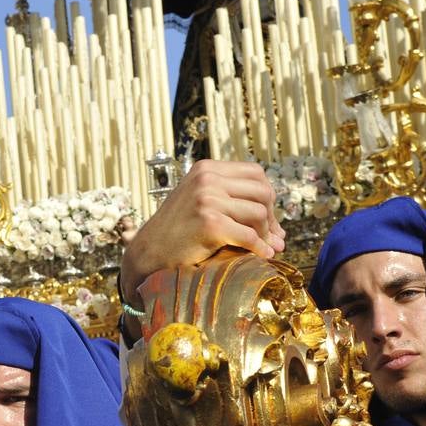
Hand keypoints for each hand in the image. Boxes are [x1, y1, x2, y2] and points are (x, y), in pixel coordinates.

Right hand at [119, 159, 282, 310]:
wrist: (148, 252)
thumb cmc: (176, 232)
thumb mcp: (199, 202)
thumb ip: (230, 200)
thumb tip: (277, 224)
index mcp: (206, 169)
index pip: (255, 173)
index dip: (267, 196)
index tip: (267, 219)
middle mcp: (207, 179)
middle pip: (262, 192)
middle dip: (271, 217)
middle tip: (272, 237)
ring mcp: (208, 200)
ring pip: (258, 213)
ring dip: (266, 234)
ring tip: (265, 247)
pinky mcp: (210, 224)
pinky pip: (249, 236)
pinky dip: (260, 248)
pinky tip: (263, 256)